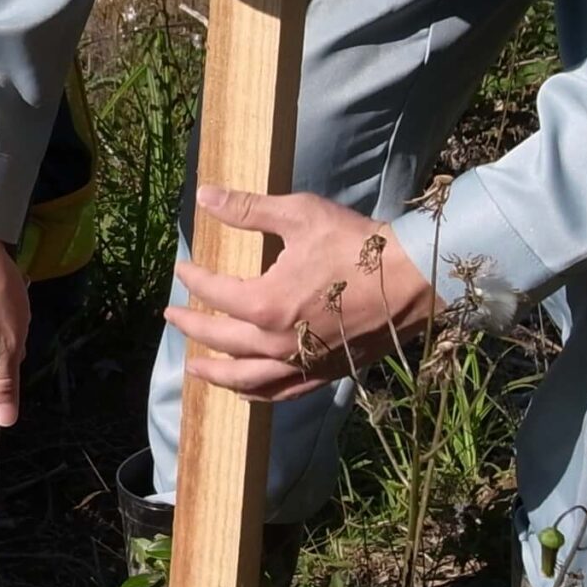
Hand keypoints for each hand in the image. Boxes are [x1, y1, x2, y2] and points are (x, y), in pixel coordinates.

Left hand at [163, 187, 437, 400]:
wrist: (413, 279)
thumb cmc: (356, 243)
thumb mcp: (299, 215)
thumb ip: (247, 209)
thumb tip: (205, 194)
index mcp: (265, 303)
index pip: (214, 293)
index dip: (193, 280)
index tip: (181, 269)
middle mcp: (277, 343)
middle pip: (221, 341)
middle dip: (192, 328)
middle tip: (172, 317)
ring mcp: (302, 363)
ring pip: (246, 379)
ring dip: (216, 373)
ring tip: (195, 368)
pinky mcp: (325, 372)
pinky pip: (280, 392)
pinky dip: (255, 393)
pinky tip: (244, 389)